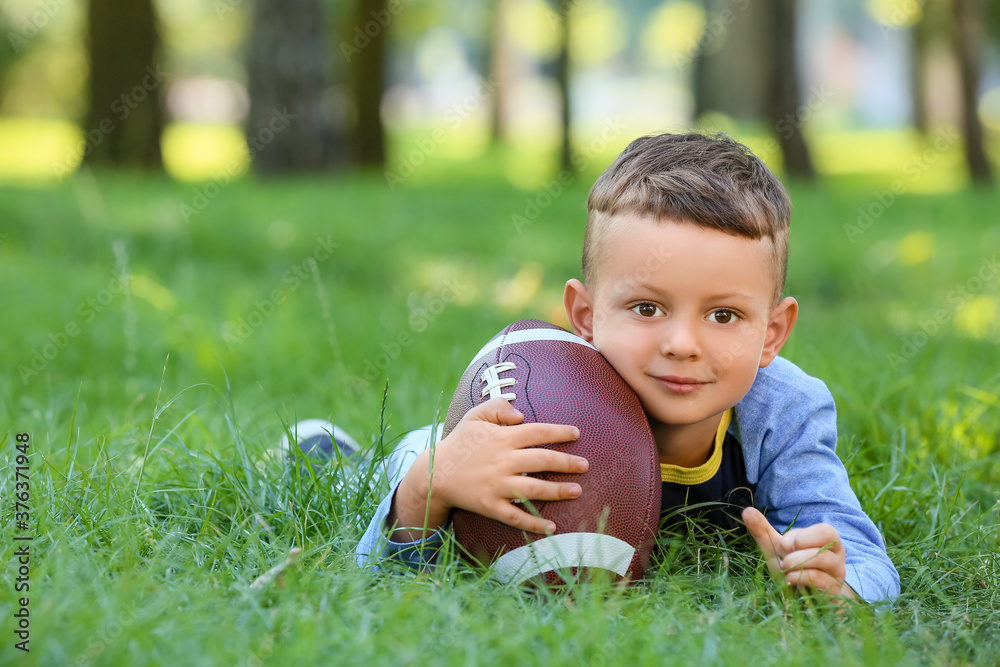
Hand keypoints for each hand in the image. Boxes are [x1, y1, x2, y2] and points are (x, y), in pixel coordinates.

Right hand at [388, 397, 585, 540]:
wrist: (436, 473)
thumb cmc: (461, 442)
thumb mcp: (475, 416)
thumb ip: (498, 407)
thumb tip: (522, 414)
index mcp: (502, 438)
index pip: (538, 432)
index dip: (559, 432)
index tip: (576, 433)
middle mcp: (503, 461)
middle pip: (542, 461)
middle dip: (567, 463)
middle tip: (585, 465)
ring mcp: (497, 486)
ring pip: (534, 489)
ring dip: (558, 491)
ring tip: (577, 490)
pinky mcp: (491, 506)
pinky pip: (516, 516)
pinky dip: (534, 523)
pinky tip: (551, 527)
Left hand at [742, 506, 856, 600]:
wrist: (801, 602)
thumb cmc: (792, 570)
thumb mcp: (776, 550)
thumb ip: (763, 531)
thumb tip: (747, 510)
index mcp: (828, 543)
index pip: (824, 530)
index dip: (799, 536)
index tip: (784, 546)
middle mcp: (837, 559)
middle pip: (827, 542)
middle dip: (798, 548)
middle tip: (784, 558)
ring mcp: (838, 577)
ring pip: (824, 561)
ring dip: (797, 563)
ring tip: (784, 569)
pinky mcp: (834, 595)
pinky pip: (823, 582)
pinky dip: (800, 578)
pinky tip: (788, 581)